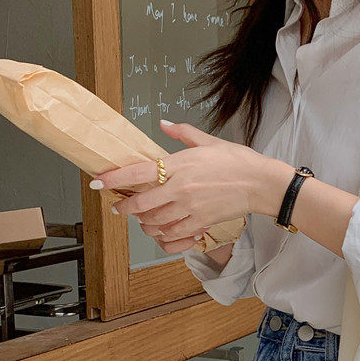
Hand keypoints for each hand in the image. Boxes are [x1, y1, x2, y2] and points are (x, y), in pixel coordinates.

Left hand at [90, 120, 292, 253]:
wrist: (260, 183)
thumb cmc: (238, 161)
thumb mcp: (209, 141)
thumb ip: (182, 133)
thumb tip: (164, 125)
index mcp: (180, 165)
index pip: (138, 173)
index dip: (115, 179)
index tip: (99, 182)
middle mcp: (181, 189)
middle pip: (141, 204)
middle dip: (125, 207)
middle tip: (118, 207)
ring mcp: (190, 208)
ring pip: (155, 222)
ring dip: (143, 222)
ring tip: (141, 218)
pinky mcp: (201, 222)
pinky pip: (174, 234)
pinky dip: (163, 235)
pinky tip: (161, 230)